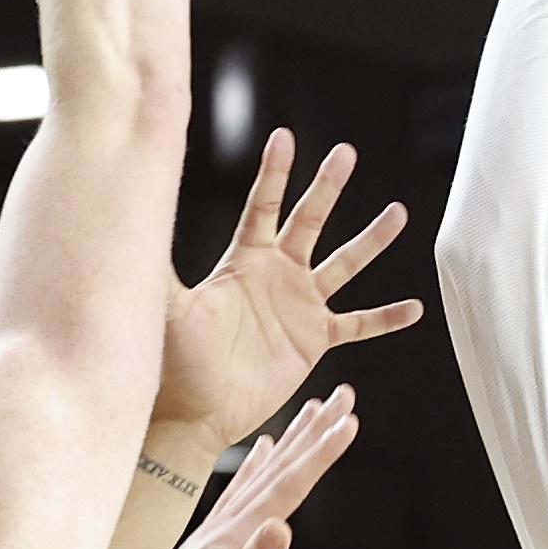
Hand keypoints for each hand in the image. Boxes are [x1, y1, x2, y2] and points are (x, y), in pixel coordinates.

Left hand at [86, 392, 359, 548]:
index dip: (322, 454)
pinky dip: (254, 466)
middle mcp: (223, 525)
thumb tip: (283, 526)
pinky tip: (260, 451)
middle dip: (314, 431)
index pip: (287, 487)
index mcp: (232, 538)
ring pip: (260, 472)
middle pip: (278, 468)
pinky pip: (238, 491)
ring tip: (313, 410)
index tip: (351, 419)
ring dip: (290, 440)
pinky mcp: (204, 544)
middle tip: (346, 394)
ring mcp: (212, 532)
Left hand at [157, 132, 421, 444]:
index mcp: (243, 261)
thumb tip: (132, 227)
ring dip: (371, 240)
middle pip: (309, 220)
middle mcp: (276, 275)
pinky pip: (358, 324)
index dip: (275, 173)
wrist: (198, 412)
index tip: (285, 136)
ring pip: (344, 264)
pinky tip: (415, 308)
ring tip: (397, 213)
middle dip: (327, 187)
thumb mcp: (168, 310)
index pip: (262, 206)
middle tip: (346, 152)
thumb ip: (160, 271)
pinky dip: (385, 318)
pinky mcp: (316, 339)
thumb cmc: (177, 361)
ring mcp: (300, 305)